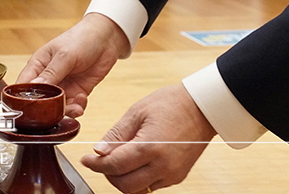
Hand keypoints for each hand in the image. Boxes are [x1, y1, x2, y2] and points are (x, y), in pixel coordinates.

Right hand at [16, 13, 130, 117]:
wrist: (107, 38)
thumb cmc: (81, 38)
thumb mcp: (65, 55)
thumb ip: (50, 73)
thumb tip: (33, 87)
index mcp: (38, 65)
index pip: (23, 85)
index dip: (22, 99)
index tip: (29, 111)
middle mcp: (48, 77)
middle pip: (40, 100)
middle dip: (48, 109)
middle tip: (58, 111)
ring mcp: (63, 85)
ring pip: (57, 107)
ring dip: (66, 110)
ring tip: (75, 107)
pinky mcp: (77, 91)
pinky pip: (73, 106)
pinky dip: (78, 107)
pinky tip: (83, 99)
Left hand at [81, 84, 216, 191]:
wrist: (202, 107)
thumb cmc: (172, 104)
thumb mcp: (137, 112)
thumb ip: (116, 134)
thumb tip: (99, 151)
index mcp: (150, 147)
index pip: (115, 166)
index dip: (95, 165)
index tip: (86, 159)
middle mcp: (163, 166)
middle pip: (124, 185)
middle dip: (107, 174)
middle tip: (101, 160)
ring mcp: (172, 174)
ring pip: (138, 190)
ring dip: (123, 179)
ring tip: (119, 160)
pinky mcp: (178, 176)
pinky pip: (151, 186)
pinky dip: (138, 179)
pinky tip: (135, 162)